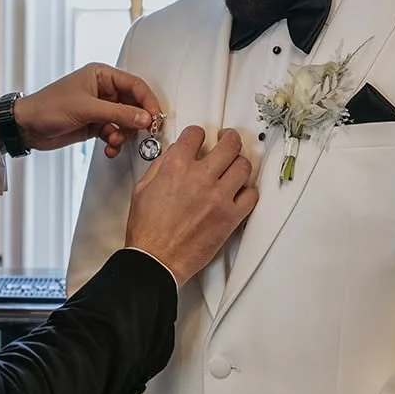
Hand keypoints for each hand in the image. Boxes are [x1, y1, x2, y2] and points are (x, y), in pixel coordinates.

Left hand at [13, 64, 162, 156]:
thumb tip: (144, 118)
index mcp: (101, 75)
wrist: (26, 127)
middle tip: (142, 133)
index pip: (135, 85)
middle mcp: (103, 90)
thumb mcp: (86, 109)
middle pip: (133, 105)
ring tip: (115, 142)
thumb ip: (118, 114)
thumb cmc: (48, 107)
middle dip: (136, 121)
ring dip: (124, 135)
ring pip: (125, 121)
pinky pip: (114, 133)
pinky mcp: (95, 124)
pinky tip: (109, 148)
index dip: (147, 101)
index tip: (155, 117)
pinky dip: (115, 142)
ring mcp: (99, 108)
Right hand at [122, 126, 258, 285]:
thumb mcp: (142, 188)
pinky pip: (251, 195)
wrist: (156, 259)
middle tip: (228, 140)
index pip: (196, 134)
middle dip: (229, 138)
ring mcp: (219, 197)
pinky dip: (248, 191)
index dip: (198, 134)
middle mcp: (200, 177)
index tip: (201, 138)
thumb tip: (175, 153)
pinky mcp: (230, 216)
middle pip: (229, 144)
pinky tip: (239, 191)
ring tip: (234, 165)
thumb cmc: (147, 230)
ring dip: (239, 163)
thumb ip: (161, 166)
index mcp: (176, 167)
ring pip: (244, 166)